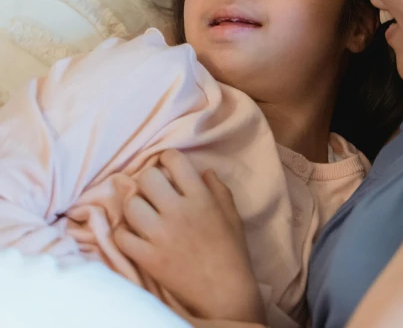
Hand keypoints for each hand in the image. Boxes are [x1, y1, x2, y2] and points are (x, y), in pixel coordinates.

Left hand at [114, 150, 265, 324]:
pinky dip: (124, 233)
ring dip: (134, 205)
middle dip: (149, 180)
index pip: (174, 160)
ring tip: (142, 211)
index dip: (167, 158)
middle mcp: (178, 211)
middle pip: (147, 178)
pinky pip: (122, 236)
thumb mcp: (231, 213)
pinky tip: (134, 234)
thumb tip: (203, 171)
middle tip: (154, 190)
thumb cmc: (231, 250)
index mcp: (200, 197)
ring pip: (131, 204)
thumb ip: (218, 188)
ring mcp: (160, 235)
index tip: (167, 166)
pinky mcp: (148, 258)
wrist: (224, 292)